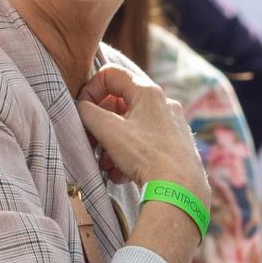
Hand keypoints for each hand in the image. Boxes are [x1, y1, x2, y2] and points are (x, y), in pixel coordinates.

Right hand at [75, 65, 210, 199]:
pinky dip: (129, 155)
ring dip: (112, 144)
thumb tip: (82, 107)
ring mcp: (172, 125)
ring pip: (131, 127)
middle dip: (101, 124)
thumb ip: (88, 112)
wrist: (179, 188)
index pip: (112, 74)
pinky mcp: (175, 146)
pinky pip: (145, 143)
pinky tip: (122, 174)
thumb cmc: (145, 154)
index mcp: (148, 92)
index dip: (91, 88)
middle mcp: (164, 104)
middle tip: (92, 142)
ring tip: (106, 165)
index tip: (84, 110)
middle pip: (120, 103)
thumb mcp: (108, 130)